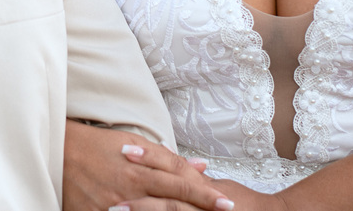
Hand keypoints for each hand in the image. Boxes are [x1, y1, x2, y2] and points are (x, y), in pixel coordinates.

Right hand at [63, 121, 231, 210]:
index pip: (179, 184)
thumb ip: (166, 157)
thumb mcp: (133, 143)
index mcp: (138, 170)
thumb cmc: (97, 145)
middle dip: (198, 210)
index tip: (227, 204)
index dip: (204, 195)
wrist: (57, 152)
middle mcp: (128, 190)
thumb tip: (201, 165)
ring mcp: (112, 207)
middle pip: (170, 205)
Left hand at [108, 148, 297, 210]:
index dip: (148, 158)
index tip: (124, 150)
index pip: (171, 166)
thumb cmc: (243, 202)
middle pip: (166, 197)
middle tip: (109, 194)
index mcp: (201, 185)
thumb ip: (192, 175)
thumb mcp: (215, 185)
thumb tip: (167, 156)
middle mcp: (200, 202)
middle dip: (137, 198)